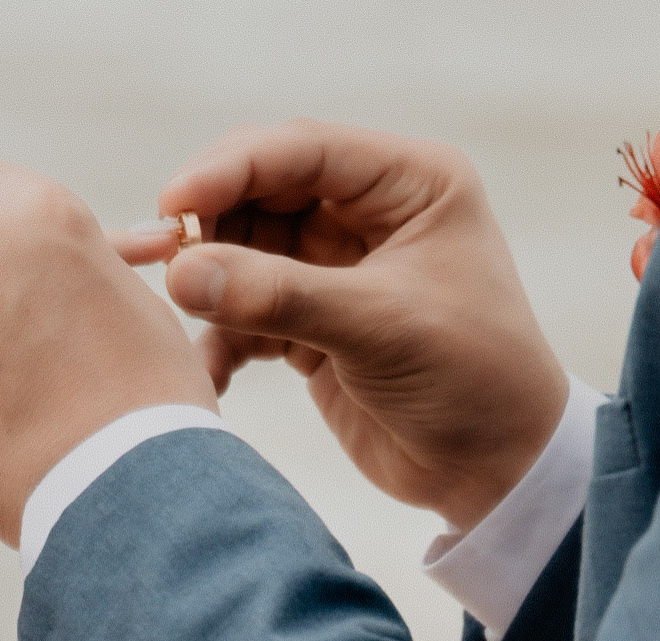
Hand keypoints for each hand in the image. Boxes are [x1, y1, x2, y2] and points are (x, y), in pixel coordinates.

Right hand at [114, 120, 568, 530]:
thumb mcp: (378, 329)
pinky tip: (211, 372)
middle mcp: (368, 213)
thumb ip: (277, 296)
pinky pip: (244, 309)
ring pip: (243, 250)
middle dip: (211, 226)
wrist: (494, 472)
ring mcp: (335, 267)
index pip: (302, 150)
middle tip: (166, 261)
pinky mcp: (309, 322)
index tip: (173, 203)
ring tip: (188, 317)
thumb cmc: (471, 381)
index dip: (230, 169)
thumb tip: (180, 273)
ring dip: (210, 284)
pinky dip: (221, 337)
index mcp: (409, 184)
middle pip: (261, 192)